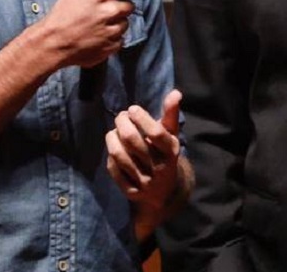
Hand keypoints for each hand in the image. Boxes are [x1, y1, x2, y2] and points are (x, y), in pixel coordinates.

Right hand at [41, 0, 138, 67]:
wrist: (53, 43)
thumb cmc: (61, 15)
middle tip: (106, 10)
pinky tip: (98, 36)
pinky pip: (120, 39)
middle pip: (129, 5)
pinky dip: (112, 38)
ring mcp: (112, 30)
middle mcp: (110, 11)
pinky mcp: (112, 46)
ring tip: (99, 25)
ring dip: (116, 23)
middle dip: (119, 6)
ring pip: (125, 23)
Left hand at [106, 90, 184, 228]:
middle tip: (120, 117)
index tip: (132, 110)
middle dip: (122, 124)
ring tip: (113, 131)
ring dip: (112, 139)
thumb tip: (175, 92)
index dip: (141, 118)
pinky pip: (114, 171)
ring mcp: (145, 182)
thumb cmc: (164, 154)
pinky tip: (113, 149)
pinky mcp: (132, 193)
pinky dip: (110, 158)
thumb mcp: (171, 135)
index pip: (156, 133)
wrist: (164, 191)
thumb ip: (171, 114)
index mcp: (171, 151)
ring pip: (120, 156)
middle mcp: (160, 168)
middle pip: (133, 142)